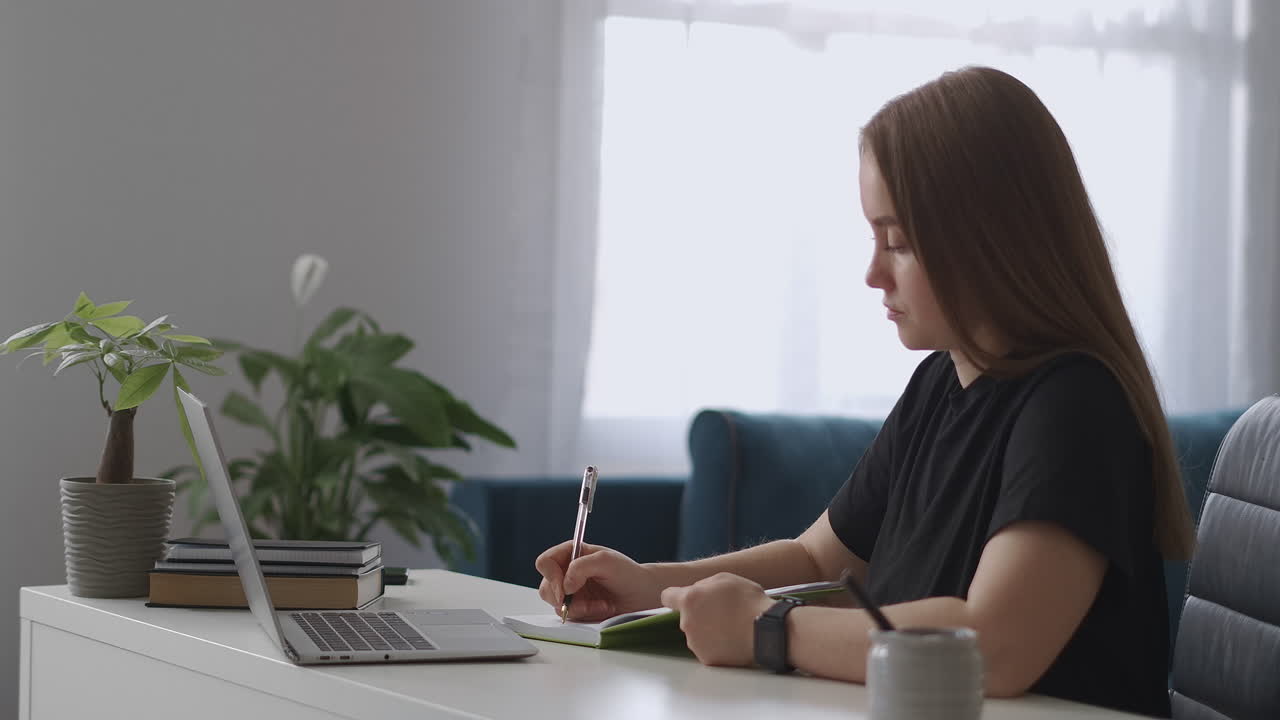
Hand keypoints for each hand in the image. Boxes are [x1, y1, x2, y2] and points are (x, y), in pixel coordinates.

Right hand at [535, 541, 662, 621]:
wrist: (642, 595)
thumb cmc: (628, 573)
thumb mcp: (606, 561)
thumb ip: (581, 567)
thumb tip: (565, 585)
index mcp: (571, 554)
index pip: (545, 562)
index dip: (550, 576)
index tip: (564, 589)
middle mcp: (568, 572)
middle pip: (546, 587)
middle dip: (563, 597)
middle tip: (580, 602)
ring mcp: (571, 592)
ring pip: (556, 604)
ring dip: (578, 607)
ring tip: (600, 604)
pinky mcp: (577, 608)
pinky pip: (569, 616)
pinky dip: (585, 614)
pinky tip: (602, 608)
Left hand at [660, 573, 773, 666]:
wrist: (766, 630)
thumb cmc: (748, 601)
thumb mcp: (725, 578)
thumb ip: (703, 584)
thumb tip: (695, 592)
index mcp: (690, 600)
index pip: (667, 596)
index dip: (675, 596)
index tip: (683, 599)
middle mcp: (687, 623)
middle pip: (686, 617)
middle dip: (699, 614)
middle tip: (722, 612)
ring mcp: (696, 643)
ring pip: (696, 634)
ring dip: (707, 631)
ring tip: (731, 627)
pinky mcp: (707, 659)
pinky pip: (707, 649)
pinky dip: (717, 646)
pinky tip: (732, 640)